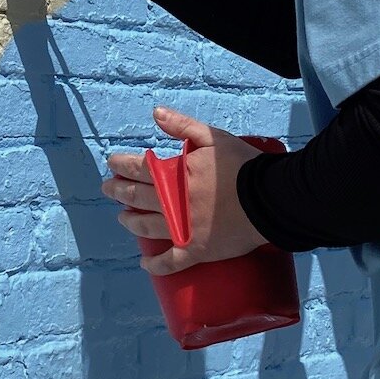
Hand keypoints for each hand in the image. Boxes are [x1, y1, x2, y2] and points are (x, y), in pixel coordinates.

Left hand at [102, 104, 262, 274]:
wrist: (270, 199)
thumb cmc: (244, 165)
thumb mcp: (213, 137)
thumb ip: (183, 125)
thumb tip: (155, 113)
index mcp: (174, 174)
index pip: (137, 168)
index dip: (121, 165)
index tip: (112, 164)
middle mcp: (171, 203)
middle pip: (135, 197)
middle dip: (118, 191)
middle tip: (109, 189)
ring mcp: (182, 229)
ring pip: (146, 228)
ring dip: (130, 222)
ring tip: (123, 218)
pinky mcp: (196, 251)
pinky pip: (170, 262)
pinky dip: (155, 265)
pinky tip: (145, 264)